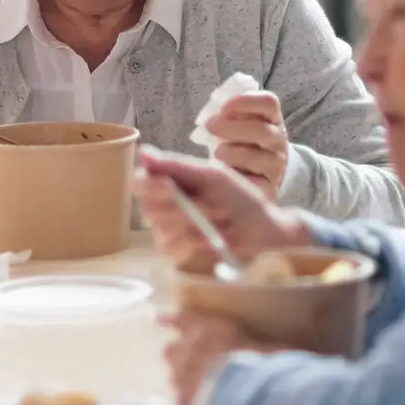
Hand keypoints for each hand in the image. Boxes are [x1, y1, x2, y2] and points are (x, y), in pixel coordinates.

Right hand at [136, 147, 309, 272]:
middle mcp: (163, 205)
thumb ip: (178, 166)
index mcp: (169, 181)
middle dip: (178, 209)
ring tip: (214, 222)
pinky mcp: (177, 252)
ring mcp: (168, 230)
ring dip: (190, 226)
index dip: (150, 187)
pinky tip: (208, 240)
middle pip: (148, 209)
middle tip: (207, 207)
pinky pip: (170, 250)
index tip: (169, 188)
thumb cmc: (240, 197)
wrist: (263, 230)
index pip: (140, 183)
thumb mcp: (213, 177)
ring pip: (160, 230)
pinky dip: (191, 244)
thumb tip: (143, 152)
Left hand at [162, 310, 283, 404]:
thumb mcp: (271, 350)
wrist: (240, 391)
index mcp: (210, 331)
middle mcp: (191, 351)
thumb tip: (290, 350)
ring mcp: (184, 377)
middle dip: (175, 354)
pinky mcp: (185, 402)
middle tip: (174, 356)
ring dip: (180, 380)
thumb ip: (276, 349)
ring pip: (174, 376)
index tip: (159, 318)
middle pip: (173, 351)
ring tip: (186, 385)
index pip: (186, 320)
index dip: (173, 320)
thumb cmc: (256, 362)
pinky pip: (182, 403)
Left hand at [203, 92, 289, 199]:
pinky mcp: (269, 188)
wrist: (262, 174)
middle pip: (260, 130)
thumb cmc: (243, 143)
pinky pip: (253, 182)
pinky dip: (235, 175)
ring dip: (231, 153)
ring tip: (216, 153)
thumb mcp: (239, 125)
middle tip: (209, 127)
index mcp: (272, 119)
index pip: (268, 103)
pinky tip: (224, 172)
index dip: (246, 102)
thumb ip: (228, 115)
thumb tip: (209, 115)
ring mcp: (276, 165)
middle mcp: (278, 140)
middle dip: (230, 127)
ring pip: (255, 157)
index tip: (223, 106)